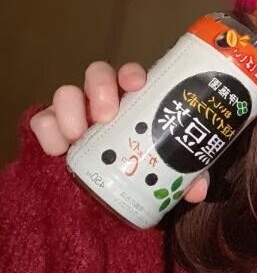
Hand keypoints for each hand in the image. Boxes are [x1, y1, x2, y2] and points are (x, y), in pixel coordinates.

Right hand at [29, 61, 208, 202]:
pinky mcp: (52, 131)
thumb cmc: (141, 170)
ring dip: (70, 109)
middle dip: (100, 87)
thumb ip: (185, 175)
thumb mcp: (168, 171)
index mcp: (133, 102)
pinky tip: (57, 149)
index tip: (137, 84)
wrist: (108, 198)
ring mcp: (75, 114)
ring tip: (78, 135)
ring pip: (65, 93)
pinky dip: (48, 131)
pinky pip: (42, 120)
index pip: (130, 75)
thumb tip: (197, 189)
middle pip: (97, 74)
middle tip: (107, 115)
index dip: (131, 74)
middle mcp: (102, 101)